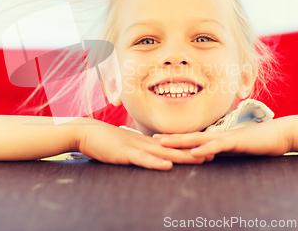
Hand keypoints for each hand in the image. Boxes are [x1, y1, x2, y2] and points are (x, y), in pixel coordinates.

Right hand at [77, 120, 205, 170]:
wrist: (85, 132)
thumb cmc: (103, 140)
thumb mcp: (123, 145)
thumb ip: (135, 149)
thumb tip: (146, 153)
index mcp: (144, 141)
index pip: (169, 145)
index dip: (187, 147)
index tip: (203, 149)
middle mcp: (143, 142)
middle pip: (172, 148)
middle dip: (192, 151)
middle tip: (212, 154)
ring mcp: (135, 147)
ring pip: (162, 153)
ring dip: (181, 156)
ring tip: (199, 159)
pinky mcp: (124, 153)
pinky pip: (142, 159)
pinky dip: (155, 162)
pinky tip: (167, 165)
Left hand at [153, 118, 293, 158]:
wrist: (280, 134)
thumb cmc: (259, 142)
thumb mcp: (237, 149)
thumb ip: (224, 152)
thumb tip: (210, 158)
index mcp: (217, 137)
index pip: (192, 138)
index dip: (175, 139)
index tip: (158, 141)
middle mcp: (218, 135)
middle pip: (189, 136)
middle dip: (170, 139)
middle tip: (151, 140)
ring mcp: (226, 137)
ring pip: (198, 139)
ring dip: (180, 141)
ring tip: (163, 144)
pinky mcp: (236, 141)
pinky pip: (218, 146)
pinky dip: (205, 149)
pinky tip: (194, 153)